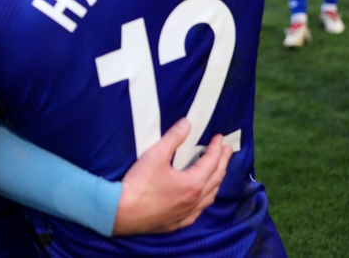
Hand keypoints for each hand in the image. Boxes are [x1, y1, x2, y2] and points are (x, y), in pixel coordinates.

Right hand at [113, 118, 231, 234]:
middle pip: (216, 179)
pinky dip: (204, 200)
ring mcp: (187, 214)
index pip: (211, 162)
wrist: (121, 213)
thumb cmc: (139, 184)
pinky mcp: (177, 223)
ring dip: (216, 181)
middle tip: (227, 150)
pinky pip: (198, 211)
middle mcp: (195, 201)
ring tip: (218, 171)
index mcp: (193, 183)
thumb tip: (187, 124)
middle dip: (223, 162)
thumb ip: (173, 138)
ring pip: (209, 197)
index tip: (220, 138)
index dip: (217, 148)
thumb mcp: (155, 155)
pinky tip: (200, 199)